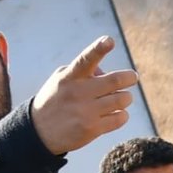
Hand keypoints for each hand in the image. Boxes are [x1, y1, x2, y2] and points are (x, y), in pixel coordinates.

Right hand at [25, 35, 139, 157]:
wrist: (39, 132)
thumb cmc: (56, 99)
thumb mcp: (62, 79)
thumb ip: (85, 71)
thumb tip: (108, 72)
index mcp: (69, 76)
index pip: (85, 59)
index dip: (98, 48)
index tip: (109, 40)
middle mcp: (78, 93)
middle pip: (116, 80)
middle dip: (130, 77)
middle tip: (132, 77)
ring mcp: (85, 112)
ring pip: (123, 99)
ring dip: (126, 97)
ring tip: (119, 98)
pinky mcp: (92, 129)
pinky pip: (121, 118)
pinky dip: (122, 114)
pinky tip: (114, 113)